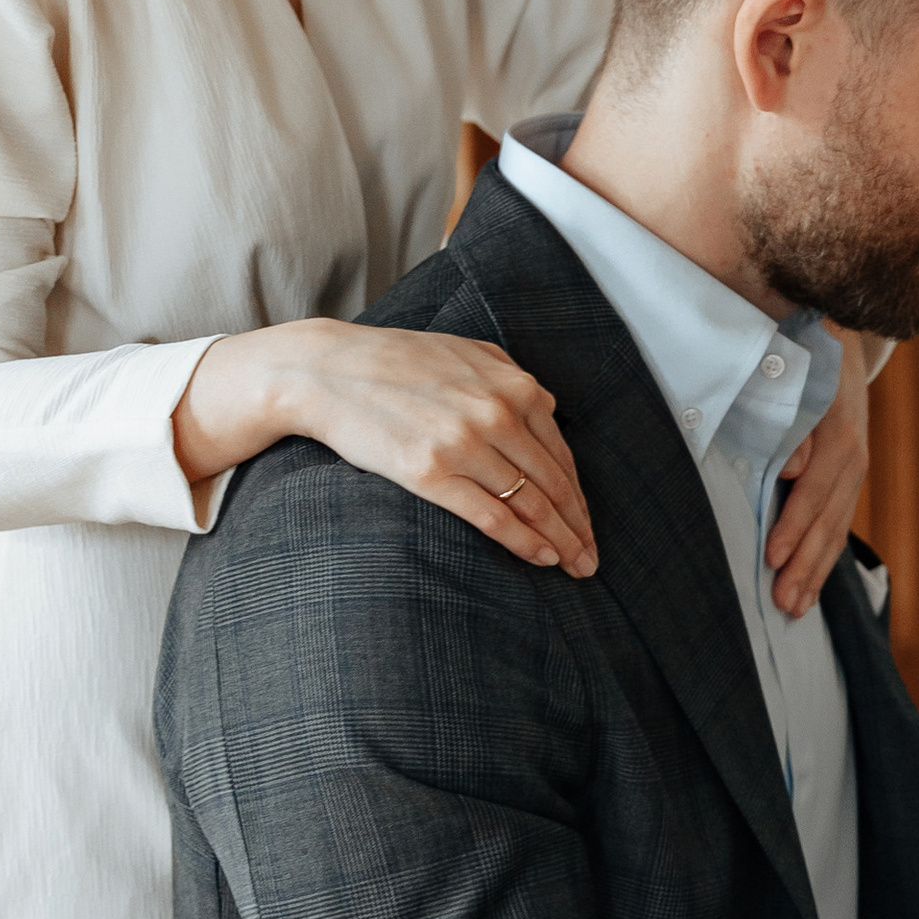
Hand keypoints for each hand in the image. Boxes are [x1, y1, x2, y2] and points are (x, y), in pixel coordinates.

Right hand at [174, 320, 597, 574]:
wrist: (326, 370)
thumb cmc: (394, 362)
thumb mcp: (463, 351)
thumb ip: (508, 375)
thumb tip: (546, 403)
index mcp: (512, 385)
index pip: (561, 453)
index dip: (579, 495)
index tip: (588, 524)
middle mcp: (497, 412)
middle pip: (554, 482)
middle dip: (579, 526)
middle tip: (592, 559)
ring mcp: (466, 443)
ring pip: (531, 502)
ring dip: (560, 540)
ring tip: (575, 567)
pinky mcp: (431, 472)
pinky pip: (492, 516)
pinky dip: (523, 542)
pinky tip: (542, 559)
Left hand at [764, 328, 873, 618]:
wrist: (836, 339)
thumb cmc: (801, 360)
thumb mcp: (794, 377)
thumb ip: (789, 423)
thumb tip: (791, 469)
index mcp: (839, 434)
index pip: (814, 490)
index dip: (793, 526)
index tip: (770, 557)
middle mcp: (853, 458)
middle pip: (829, 521)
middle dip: (805, 565)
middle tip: (781, 603)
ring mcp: (855, 472)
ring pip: (837, 530)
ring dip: (814, 572)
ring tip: (793, 608)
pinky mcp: (849, 482)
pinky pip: (839, 526)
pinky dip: (823, 560)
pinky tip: (810, 589)